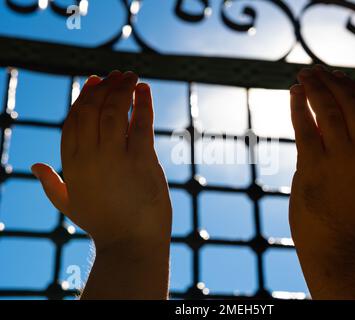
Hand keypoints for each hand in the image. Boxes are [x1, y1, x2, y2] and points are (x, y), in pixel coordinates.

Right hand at [31, 71, 171, 252]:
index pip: (73, 120)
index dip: (83, 98)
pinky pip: (141, 123)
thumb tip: (34, 166)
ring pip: (115, 111)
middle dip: (104, 88)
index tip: (94, 82)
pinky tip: (145, 90)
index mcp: (71, 165)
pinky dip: (143, 103)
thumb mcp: (70, 206)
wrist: (131, 244)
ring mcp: (115, 158)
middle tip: (116, 75)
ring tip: (131, 76)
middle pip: (93, 111)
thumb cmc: (103, 224)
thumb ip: (51, 185)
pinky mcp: (141, 160)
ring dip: (123, 88)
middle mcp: (90, 157)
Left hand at [289, 66, 354, 244]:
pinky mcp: (311, 165)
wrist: (334, 243)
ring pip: (326, 111)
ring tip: (302, 74)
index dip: (353, 89)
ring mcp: (337, 158)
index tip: (338, 77)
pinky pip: (303, 127)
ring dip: (313, 88)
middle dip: (330, 82)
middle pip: (348, 104)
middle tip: (314, 69)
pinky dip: (297, 106)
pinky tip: (292, 93)